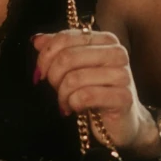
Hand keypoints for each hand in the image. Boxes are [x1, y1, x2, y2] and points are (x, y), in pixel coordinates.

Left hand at [31, 27, 157, 157]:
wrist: (118, 122)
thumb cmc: (95, 92)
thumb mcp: (74, 68)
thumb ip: (58, 51)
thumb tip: (37, 40)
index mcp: (105, 40)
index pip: (65, 38)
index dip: (46, 57)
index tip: (42, 72)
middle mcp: (117, 53)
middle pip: (67, 57)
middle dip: (54, 77)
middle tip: (56, 89)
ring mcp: (123, 74)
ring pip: (74, 78)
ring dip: (62, 94)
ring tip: (65, 102)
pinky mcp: (123, 97)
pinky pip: (85, 96)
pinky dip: (73, 104)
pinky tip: (76, 108)